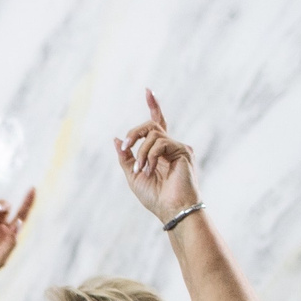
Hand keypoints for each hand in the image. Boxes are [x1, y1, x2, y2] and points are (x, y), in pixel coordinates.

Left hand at [113, 89, 200, 220]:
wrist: (171, 209)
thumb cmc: (154, 197)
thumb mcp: (132, 175)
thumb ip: (126, 157)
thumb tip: (116, 139)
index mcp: (159, 151)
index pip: (157, 123)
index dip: (153, 106)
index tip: (148, 90)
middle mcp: (170, 146)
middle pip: (152, 125)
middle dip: (134, 134)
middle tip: (125, 148)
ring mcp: (178, 148)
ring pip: (153, 134)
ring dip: (140, 152)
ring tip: (140, 170)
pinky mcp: (183, 151)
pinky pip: (160, 143)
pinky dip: (150, 156)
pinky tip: (150, 170)